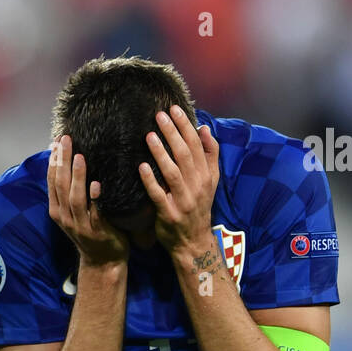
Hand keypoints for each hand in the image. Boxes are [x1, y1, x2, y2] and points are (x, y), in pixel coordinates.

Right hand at [47, 135, 127, 267]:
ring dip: (78, 177)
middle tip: (66, 140)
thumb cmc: (91, 231)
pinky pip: (95, 213)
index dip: (53, 161)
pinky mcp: (97, 232)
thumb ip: (70, 192)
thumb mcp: (74, 212)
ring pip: (75, 198)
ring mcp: (80, 225)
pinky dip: (95, 199)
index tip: (56, 142)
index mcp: (57, 210)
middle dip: (62, 161)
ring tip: (80, 157)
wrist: (103, 262)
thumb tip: (70, 162)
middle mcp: (65, 217)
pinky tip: (97, 185)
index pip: (52, 181)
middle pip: (61, 185)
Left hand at [138, 106, 219, 257]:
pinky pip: (159, 195)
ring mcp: (183, 201)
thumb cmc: (199, 206)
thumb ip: (209, 154)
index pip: (197, 145)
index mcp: (207, 175)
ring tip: (149, 136)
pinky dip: (151, 181)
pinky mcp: (169, 214)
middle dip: (173, 133)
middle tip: (159, 115)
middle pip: (185, 155)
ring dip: (161, 153)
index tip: (174, 109)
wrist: (193, 241)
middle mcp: (197, 186)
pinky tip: (141, 167)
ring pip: (173, 173)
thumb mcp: (210, 180)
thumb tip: (203, 128)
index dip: (186, 126)